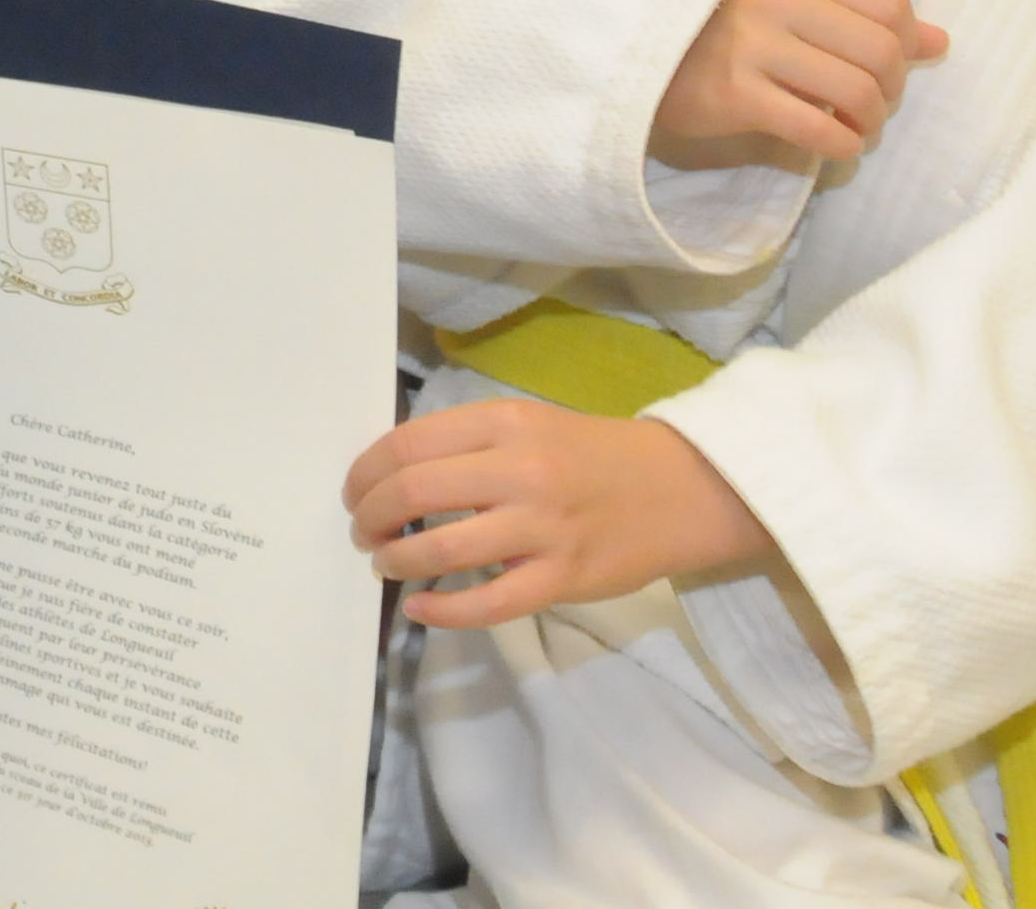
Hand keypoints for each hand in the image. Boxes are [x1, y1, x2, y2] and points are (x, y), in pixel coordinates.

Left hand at [346, 399, 772, 627]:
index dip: (364, 473)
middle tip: (362, 531)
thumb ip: (466, 443)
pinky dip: (443, 611)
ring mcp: (543, 528)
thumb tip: (391, 473)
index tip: (354, 492)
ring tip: (385, 563)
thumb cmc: (590, 455)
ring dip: (396, 561)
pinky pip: (490, 603)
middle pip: (412, 493)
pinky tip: (420, 608)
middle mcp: (520, 470)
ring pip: (442, 550)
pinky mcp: (564, 578)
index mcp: (503, 423)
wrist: (681, 488)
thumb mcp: (526, 423)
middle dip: (369, 517)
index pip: (405, 446)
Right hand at [651, 0, 943, 171]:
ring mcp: (752, 46)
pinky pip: (817, 129)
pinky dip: (842, 146)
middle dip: (892, 90)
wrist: (629, 44)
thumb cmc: (717, 21)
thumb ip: (862, 15)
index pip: (890, 5)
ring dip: (870, 122)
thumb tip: (940, 41)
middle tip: (872, 104)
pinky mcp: (734, 95)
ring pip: (857, 92)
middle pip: (882, 51)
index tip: (884, 64)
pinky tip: (836, 146)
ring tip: (856, 127)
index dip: (906, 43)